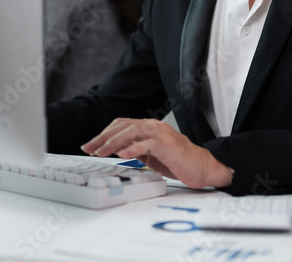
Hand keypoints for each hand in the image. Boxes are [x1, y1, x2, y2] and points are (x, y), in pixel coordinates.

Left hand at [80, 118, 232, 188]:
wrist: (202, 167)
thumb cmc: (178, 161)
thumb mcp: (150, 155)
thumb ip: (135, 149)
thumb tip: (115, 151)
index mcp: (148, 127)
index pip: (120, 124)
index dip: (103, 134)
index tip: (90, 145)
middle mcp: (153, 126)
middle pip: (122, 126)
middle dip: (102, 138)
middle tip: (89, 149)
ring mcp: (160, 133)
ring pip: (132, 131)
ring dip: (113, 142)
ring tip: (100, 152)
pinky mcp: (168, 144)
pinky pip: (147, 143)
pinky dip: (133, 148)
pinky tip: (123, 154)